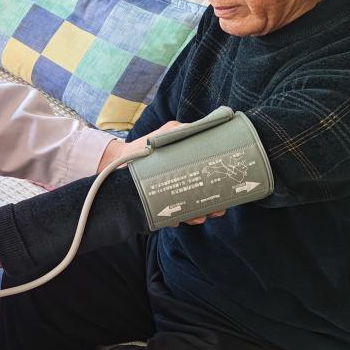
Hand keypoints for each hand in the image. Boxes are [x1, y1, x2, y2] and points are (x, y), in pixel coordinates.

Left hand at [103, 120, 223, 225]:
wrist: (120, 159)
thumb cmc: (145, 146)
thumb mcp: (166, 134)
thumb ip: (181, 132)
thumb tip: (201, 128)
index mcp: (189, 168)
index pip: (210, 180)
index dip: (221, 187)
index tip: (229, 191)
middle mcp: (182, 183)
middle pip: (203, 199)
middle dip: (212, 206)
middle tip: (217, 210)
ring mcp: (171, 195)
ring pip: (188, 210)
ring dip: (196, 216)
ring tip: (198, 218)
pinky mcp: (157, 204)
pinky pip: (167, 215)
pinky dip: (172, 219)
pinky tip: (174, 220)